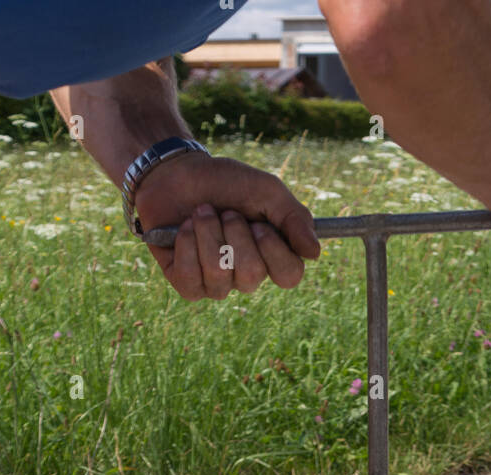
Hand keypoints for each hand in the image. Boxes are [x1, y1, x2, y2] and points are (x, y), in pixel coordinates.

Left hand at [134, 151, 320, 300]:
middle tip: (226, 212)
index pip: (290, 276)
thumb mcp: (266, 190)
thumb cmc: (225, 183)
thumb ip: (294, 217)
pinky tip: (182, 228)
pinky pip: (192, 279)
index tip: (260, 224)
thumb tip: (315, 253)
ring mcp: (217, 285)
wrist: (176, 173)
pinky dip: (186, 244)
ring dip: (207, 232)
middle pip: (253, 275)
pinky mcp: (188, 285)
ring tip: (200, 213)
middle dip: (235, 234)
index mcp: (272, 256)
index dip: (274, 251)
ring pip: (219, 274)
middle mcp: (246, 276)